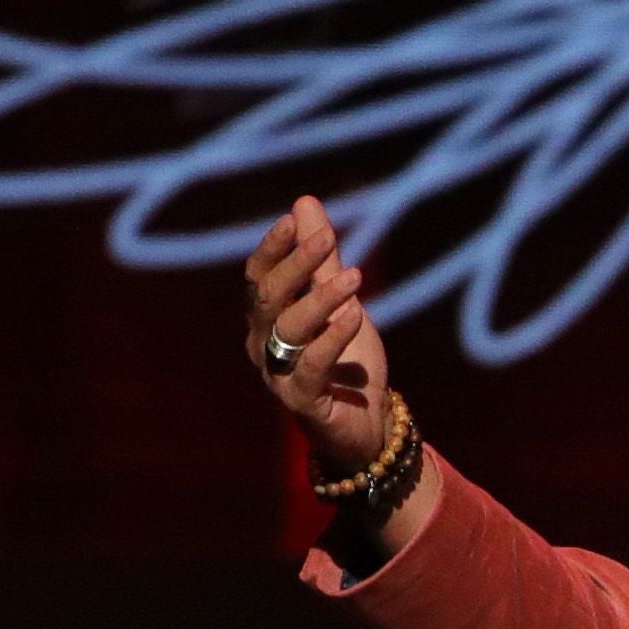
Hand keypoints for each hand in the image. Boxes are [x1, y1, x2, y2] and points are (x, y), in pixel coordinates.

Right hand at [241, 195, 402, 484]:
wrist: (369, 426)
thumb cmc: (348, 362)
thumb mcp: (339, 302)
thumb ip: (322, 259)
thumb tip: (304, 202)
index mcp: (266, 318)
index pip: (258, 275)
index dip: (274, 247)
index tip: (295, 220)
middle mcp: (263, 344)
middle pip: (268, 296)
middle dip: (296, 265)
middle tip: (326, 240)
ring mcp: (277, 374)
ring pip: (289, 328)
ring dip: (321, 299)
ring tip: (355, 279)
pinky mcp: (301, 401)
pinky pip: (312, 365)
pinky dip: (333, 338)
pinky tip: (355, 317)